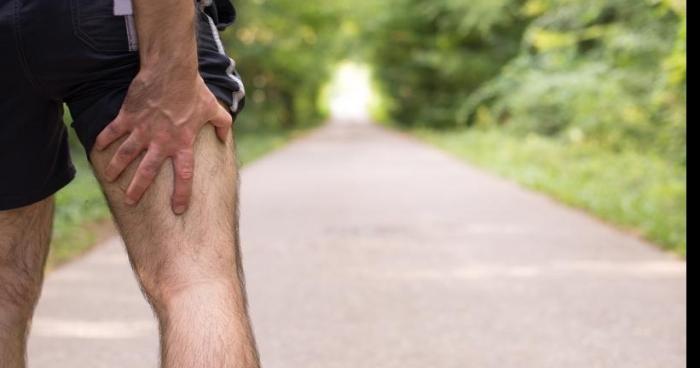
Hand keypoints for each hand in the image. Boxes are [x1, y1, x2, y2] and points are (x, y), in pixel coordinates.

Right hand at [94, 72, 232, 214]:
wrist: (172, 70)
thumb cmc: (194, 90)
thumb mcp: (214, 109)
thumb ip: (223, 125)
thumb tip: (226, 137)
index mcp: (182, 143)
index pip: (184, 176)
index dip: (182, 194)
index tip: (178, 209)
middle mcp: (161, 141)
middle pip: (147, 172)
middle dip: (137, 189)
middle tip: (131, 202)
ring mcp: (142, 129)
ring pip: (126, 155)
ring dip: (116, 168)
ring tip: (109, 178)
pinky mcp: (128, 116)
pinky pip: (113, 132)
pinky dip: (104, 140)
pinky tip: (96, 148)